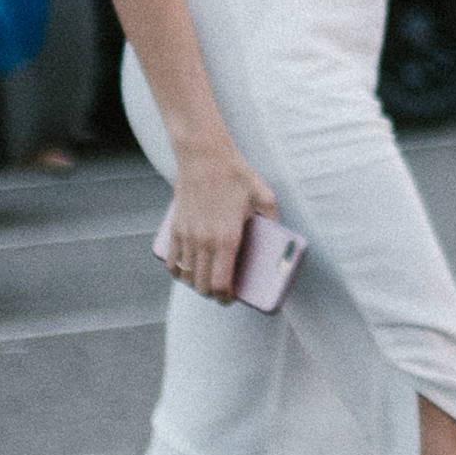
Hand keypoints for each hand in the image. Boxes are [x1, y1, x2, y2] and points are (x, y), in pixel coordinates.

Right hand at [155, 134, 273, 299]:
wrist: (203, 156)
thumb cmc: (236, 175)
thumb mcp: (264, 196)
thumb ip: (275, 219)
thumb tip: (283, 237)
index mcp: (226, 238)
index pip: (220, 283)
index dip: (225, 297)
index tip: (232, 297)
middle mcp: (203, 241)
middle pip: (202, 285)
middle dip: (213, 294)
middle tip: (224, 291)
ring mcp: (186, 235)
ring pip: (186, 276)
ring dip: (196, 284)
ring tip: (208, 281)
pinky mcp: (175, 228)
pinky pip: (172, 261)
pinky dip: (179, 272)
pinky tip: (188, 272)